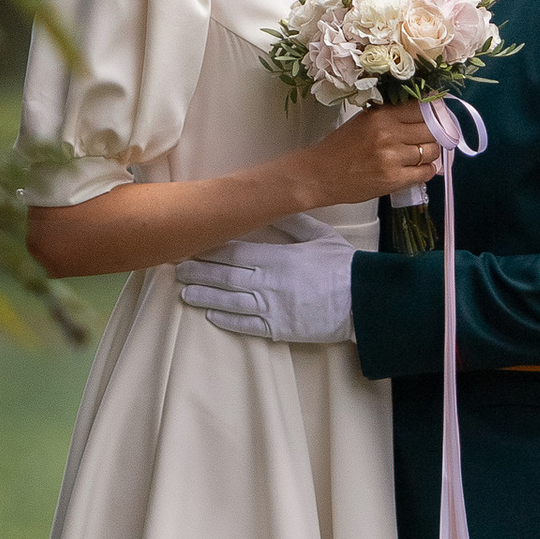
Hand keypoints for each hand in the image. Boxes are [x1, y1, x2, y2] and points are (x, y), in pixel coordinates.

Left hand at [179, 232, 356, 345]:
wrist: (362, 302)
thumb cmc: (343, 267)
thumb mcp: (321, 237)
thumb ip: (294, 224)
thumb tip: (275, 210)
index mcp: (278, 258)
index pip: (234, 253)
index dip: (210, 251)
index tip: (192, 246)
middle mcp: (269, 283)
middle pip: (225, 277)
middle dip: (199, 272)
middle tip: (177, 269)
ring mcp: (272, 308)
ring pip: (229, 301)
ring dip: (204, 296)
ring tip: (184, 292)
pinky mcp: (278, 328)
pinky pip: (246, 325)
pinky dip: (225, 320)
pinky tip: (210, 315)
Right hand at [297, 98, 437, 211]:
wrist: (319, 175)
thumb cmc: (340, 147)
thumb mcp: (364, 120)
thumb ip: (392, 116)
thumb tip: (425, 113)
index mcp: (381, 115)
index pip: (422, 108)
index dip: (434, 112)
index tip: (437, 116)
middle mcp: (389, 134)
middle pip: (432, 129)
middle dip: (435, 133)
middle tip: (432, 137)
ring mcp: (392, 158)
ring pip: (431, 151)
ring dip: (431, 153)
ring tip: (421, 154)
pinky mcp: (394, 180)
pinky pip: (426, 172)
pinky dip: (427, 170)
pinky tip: (419, 168)